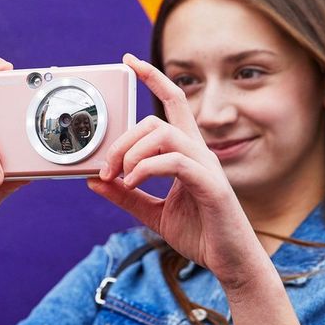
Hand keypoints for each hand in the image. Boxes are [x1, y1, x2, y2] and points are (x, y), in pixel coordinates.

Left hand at [88, 54, 265, 289]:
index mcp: (187, 153)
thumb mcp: (152, 212)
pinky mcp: (211, 186)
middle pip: (156, 120)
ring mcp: (207, 167)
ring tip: (118, 175)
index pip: (173, 102)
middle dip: (123, 138)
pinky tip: (133, 181)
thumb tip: (94, 180)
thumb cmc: (199, 234)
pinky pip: (175, 162)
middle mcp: (199, 152)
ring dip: (131, 152)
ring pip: (164, 134)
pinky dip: (146, 168)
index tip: (129, 60)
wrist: (230, 264)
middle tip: (105, 167)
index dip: (153, 77)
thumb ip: (125, 195)